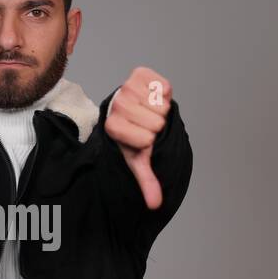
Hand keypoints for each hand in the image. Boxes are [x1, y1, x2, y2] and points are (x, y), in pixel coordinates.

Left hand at [104, 66, 171, 209]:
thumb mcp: (137, 158)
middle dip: (156, 124)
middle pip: (156, 122)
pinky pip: (164, 86)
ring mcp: (126, 88)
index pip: (146, 140)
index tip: (140, 137)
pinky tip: (153, 96)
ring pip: (161, 105)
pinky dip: (164, 92)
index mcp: (112, 128)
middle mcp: (116, 106)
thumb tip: (155, 204)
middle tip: (145, 122)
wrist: (128, 108)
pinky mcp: (139, 74)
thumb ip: (145, 180)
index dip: (149, 140)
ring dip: (160, 108)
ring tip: (148, 109)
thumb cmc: (133, 134)